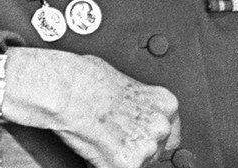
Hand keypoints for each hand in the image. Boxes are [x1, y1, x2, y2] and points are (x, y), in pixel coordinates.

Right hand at [1, 48, 180, 167]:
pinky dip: (102, 164)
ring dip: (120, 156)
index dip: (151, 136)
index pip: (171, 132)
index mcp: (165, 103)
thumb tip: (130, 109)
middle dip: (135, 146)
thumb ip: (137, 100)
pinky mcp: (127, 165)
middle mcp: (161, 126)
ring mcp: (146, 148)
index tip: (139, 136)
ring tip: (100, 138)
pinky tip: (94, 148)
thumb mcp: (123, 80)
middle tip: (113, 136)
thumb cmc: (86, 78)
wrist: (67, 90)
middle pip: (156, 151)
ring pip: (138, 163)